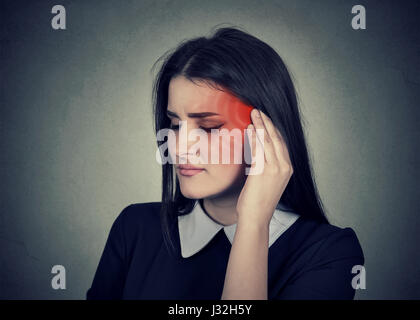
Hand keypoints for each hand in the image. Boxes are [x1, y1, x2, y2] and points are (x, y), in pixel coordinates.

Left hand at [236, 109, 293, 227]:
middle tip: (259, 111)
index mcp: (287, 169)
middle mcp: (284, 167)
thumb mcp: (266, 181)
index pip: (280, 144)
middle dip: (267, 122)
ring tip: (254, 114)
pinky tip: (251, 128)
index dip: (272, 129)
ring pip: (268, 141)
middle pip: (276, 139)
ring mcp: (275, 169)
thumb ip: (265, 166)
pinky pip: (259, 149)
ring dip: (261, 125)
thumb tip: (256, 152)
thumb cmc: (258, 202)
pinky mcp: (263, 171)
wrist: (256, 217)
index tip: (265, 119)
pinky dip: (255, 137)